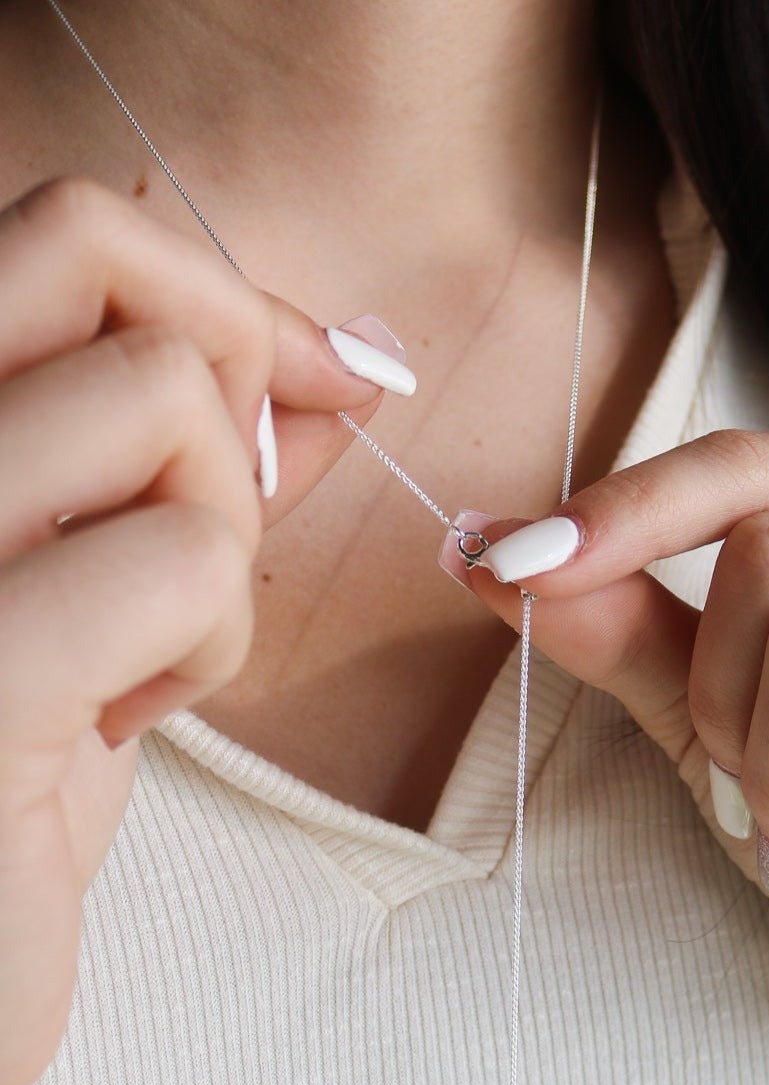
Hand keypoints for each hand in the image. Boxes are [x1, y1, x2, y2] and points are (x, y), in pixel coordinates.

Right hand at [0, 178, 388, 1084]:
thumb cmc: (1, 770)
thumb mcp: (84, 579)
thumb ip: (185, 460)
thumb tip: (336, 365)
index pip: (65, 232)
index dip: (226, 291)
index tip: (332, 375)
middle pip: (101, 252)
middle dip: (231, 369)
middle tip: (215, 518)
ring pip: (164, 401)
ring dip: (224, 532)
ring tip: (156, 644)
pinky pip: (186, 556)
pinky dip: (212, 634)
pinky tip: (136, 713)